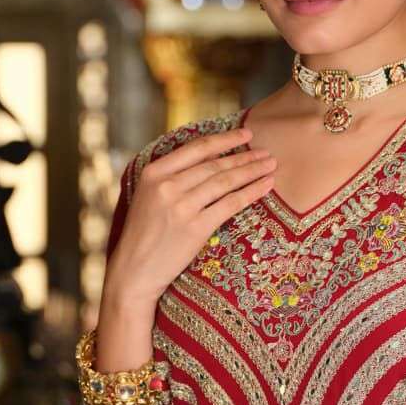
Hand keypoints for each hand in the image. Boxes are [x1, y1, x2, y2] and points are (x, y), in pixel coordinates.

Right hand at [103, 125, 276, 310]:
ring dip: (252, 171)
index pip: (196, 148)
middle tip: (267, 152)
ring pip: (225, 181)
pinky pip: (230, 204)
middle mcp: (166, 185)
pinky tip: (266, 186)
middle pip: (215, 165)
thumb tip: (213, 156)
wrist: (134, 270)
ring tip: (271, 165)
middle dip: (245, 157)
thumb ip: (173, 175)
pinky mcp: (195, 228)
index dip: (225, 139)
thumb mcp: (148, 196)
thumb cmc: (144, 234)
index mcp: (153, 172)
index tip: (246, 134)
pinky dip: (251, 193)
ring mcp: (181, 206)